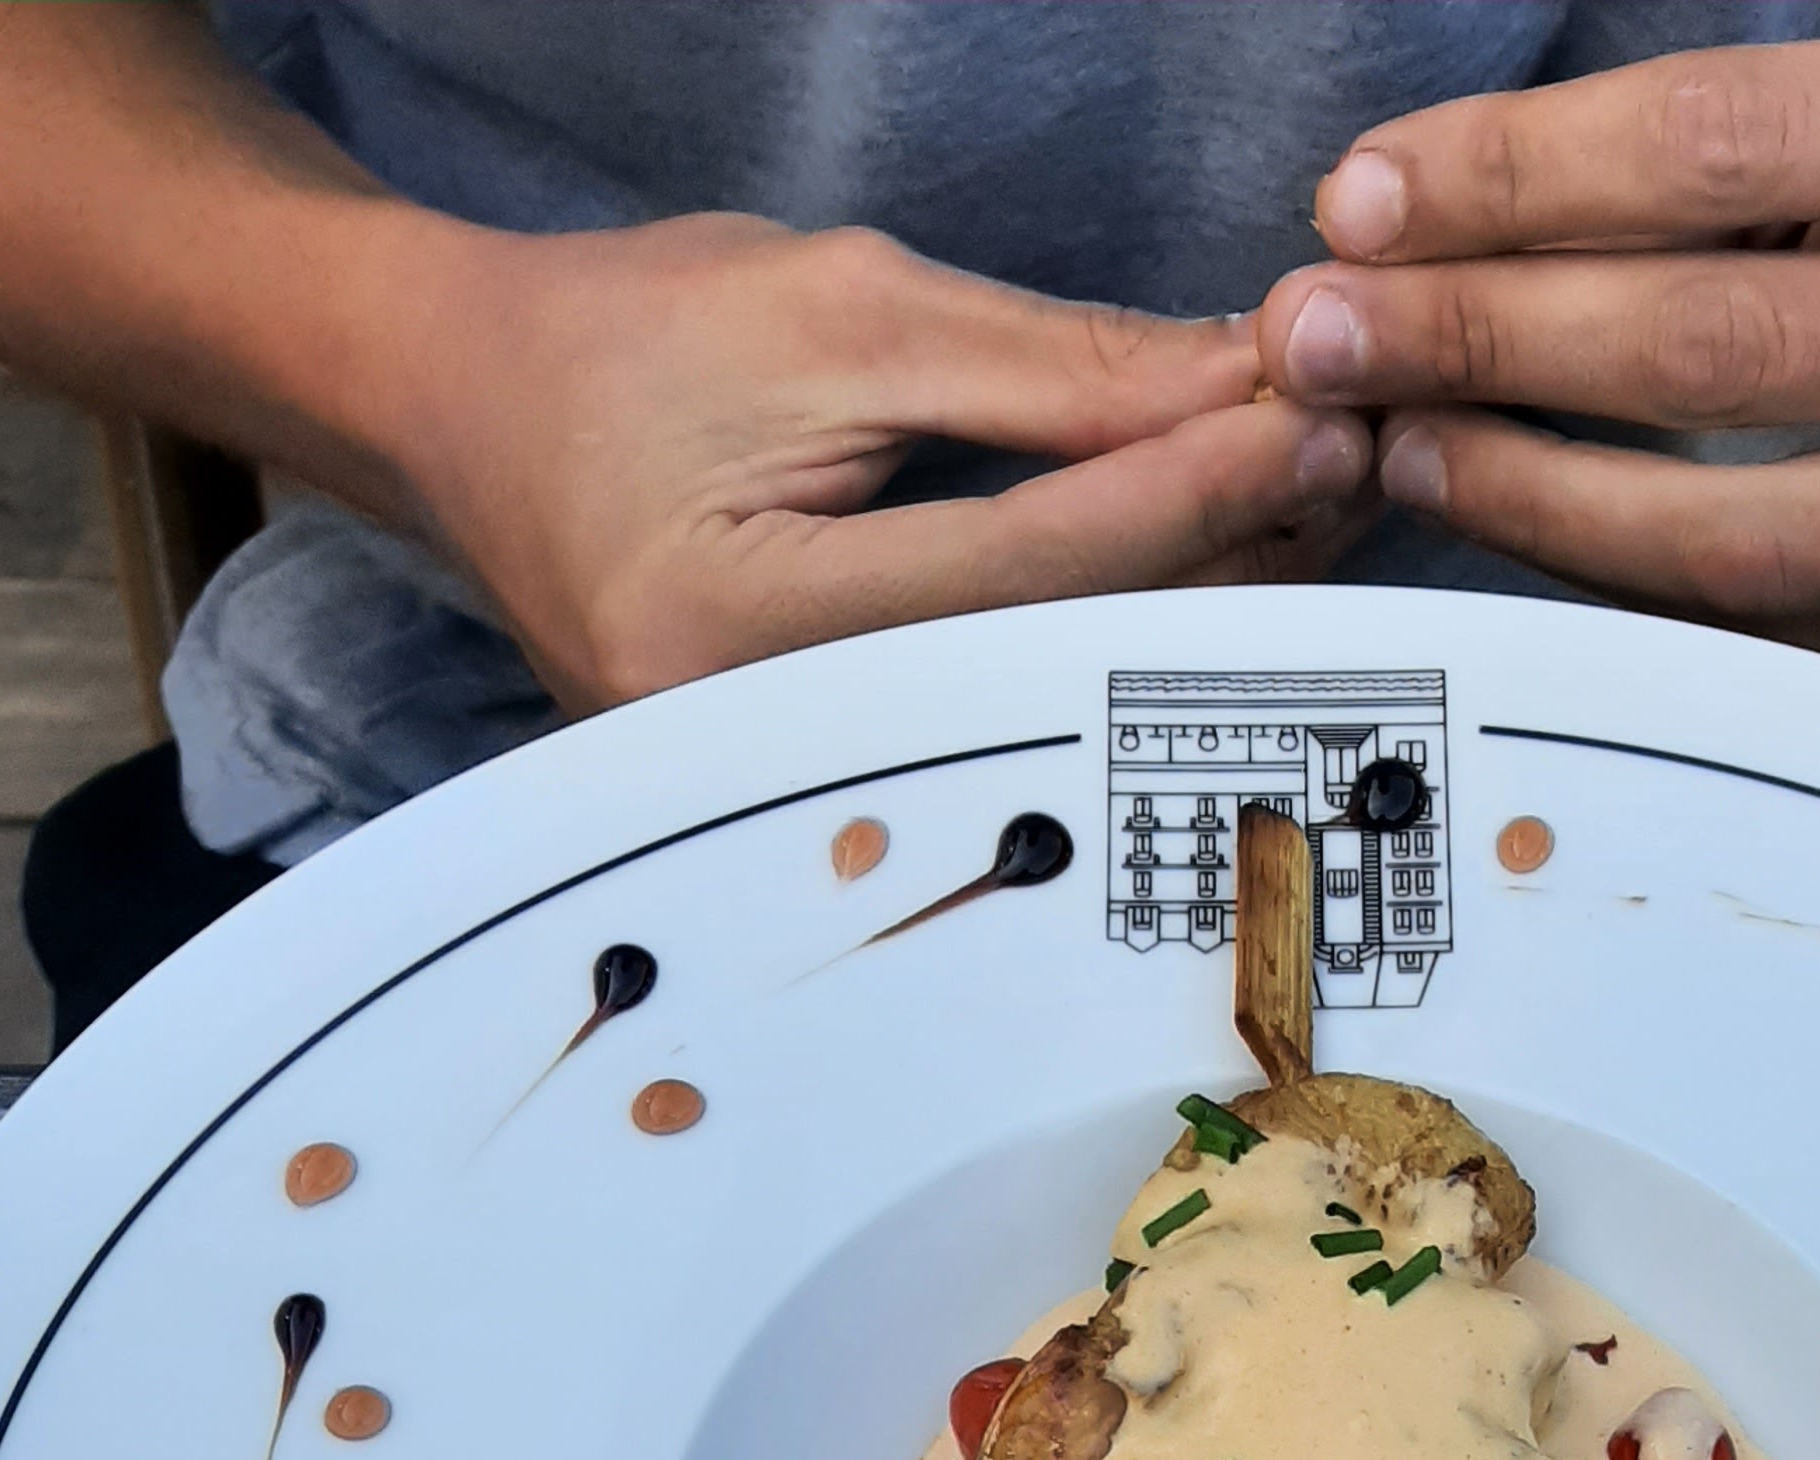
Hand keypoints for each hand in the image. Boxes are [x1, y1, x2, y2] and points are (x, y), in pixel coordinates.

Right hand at [398, 214, 1375, 710]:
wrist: (464, 414)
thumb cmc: (622, 341)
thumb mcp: (832, 312)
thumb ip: (1042, 371)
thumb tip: (1234, 388)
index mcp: (729, 622)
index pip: (1013, 568)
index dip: (1176, 492)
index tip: (1304, 418)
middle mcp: (759, 743)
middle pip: (1049, 661)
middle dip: (1218, 556)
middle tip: (1355, 464)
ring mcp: (789, 787)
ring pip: (1046, 698)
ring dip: (1195, 601)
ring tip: (1317, 505)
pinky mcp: (826, 783)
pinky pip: (1005, 708)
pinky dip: (1116, 629)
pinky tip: (1218, 569)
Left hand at [1256, 18, 1819, 703]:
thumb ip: (1731, 156)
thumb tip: (1433, 227)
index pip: (1724, 147)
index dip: (1517, 180)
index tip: (1365, 204)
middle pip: (1711, 346)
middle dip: (1481, 337)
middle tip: (1323, 335)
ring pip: (1733, 535)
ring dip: (1526, 493)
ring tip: (1400, 444)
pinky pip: (1781, 639)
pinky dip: (1628, 595)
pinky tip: (1530, 536)